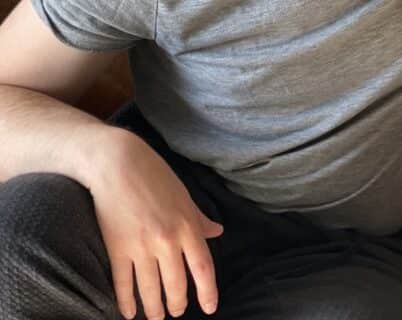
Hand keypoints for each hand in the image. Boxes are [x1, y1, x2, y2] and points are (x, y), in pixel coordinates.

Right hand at [87, 128, 223, 319]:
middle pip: (176, 285)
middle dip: (177, 304)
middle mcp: (167, 241)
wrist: (118, 163)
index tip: (209, 308)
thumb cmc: (154, 174)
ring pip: (150, 290)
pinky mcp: (117, 248)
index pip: (203, 268)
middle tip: (176, 312)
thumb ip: (199, 218)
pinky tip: (130, 313)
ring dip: (154, 309)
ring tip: (156, 317)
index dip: (208, 292)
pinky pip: (123, 284)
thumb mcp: (183, 195)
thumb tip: (217, 232)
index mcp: (187, 226)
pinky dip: (127, 302)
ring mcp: (141, 247)